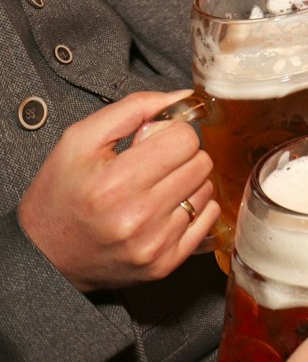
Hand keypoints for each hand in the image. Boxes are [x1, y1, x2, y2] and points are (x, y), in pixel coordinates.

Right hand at [17, 90, 218, 291]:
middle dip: (180, 155)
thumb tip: (185, 97)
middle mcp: (137, 217)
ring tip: (154, 188)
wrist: (45, 255)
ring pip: (206, 189)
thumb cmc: (60, 194)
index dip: (170, 132)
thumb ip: (134, 108)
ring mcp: (154, 244)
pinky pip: (208, 218)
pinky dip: (193, 208)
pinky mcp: (165, 264)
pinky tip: (164, 209)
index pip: (184, 139)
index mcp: (115, 183)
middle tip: (152, 164)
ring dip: (186, 182)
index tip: (152, 140)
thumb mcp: (80, 140)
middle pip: (201, 162)